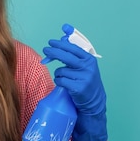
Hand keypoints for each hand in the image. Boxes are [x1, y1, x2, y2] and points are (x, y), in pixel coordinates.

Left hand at [42, 24, 106, 140]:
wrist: (93, 103)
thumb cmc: (85, 82)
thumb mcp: (83, 67)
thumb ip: (73, 54)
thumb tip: (61, 36)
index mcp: (89, 59)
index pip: (73, 47)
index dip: (61, 43)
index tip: (51, 42)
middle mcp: (88, 67)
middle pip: (65, 55)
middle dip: (53, 52)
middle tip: (46, 50)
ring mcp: (84, 77)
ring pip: (61, 70)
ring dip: (59, 74)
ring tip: (67, 80)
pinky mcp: (78, 87)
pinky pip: (61, 80)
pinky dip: (60, 82)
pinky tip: (66, 86)